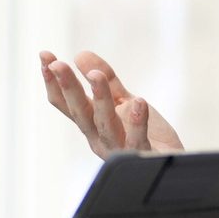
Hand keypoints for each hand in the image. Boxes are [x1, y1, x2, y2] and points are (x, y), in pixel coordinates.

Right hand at [40, 50, 183, 156]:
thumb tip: (80, 55)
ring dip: (100, 100)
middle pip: (80, 113)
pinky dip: (137, 123)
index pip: (67, 104)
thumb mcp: (123, 101)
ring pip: (105, 125)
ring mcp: (120, 149)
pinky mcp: (143, 155)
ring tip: (96, 76)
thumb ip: (105, 81)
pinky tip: (138, 102)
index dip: (54, 81)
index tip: (44, 56)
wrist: (173, 162)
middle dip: (68, 88)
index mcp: (92, 125)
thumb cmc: (147, 134)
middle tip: (57, 64)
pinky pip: (137, 140)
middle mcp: (100, 138)